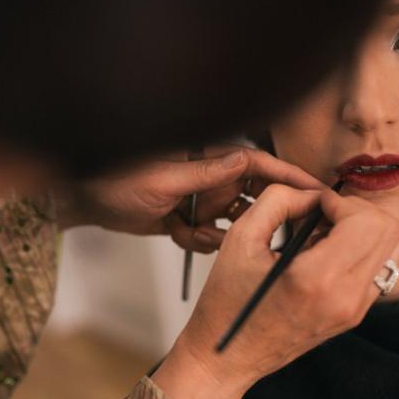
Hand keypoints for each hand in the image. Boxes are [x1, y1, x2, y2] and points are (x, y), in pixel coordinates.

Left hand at [55, 145, 321, 251]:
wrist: (84, 201)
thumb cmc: (115, 181)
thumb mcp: (163, 180)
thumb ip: (206, 173)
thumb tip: (246, 160)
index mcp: (207, 158)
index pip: (258, 165)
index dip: (288, 177)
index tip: (315, 192)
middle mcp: (208, 177)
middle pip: (250, 197)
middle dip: (254, 216)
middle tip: (261, 233)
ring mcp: (197, 199)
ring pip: (231, 223)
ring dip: (217, 234)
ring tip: (192, 230)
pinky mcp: (186, 219)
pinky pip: (207, 237)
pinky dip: (196, 241)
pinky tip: (176, 233)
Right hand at [151, 185, 398, 398]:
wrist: (228, 356)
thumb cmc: (228, 302)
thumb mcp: (241, 238)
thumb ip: (278, 201)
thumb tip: (311, 193)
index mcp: (318, 279)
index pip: (366, 220)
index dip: (340, 201)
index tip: (312, 204)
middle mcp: (346, 297)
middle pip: (389, 230)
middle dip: (356, 211)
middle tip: (320, 215)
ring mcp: (354, 310)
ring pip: (394, 249)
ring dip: (364, 230)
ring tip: (325, 235)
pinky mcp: (353, 315)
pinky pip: (380, 270)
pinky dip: (361, 251)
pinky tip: (325, 255)